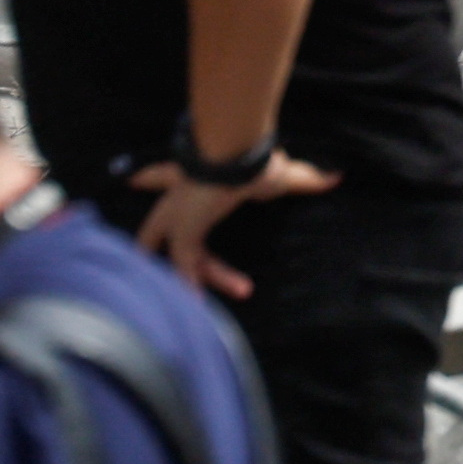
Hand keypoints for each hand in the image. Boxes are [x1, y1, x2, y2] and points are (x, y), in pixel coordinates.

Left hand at [129, 141, 337, 298]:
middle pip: (154, 223)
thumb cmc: (252, 161)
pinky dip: (189, 287)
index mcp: (193, 179)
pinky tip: (196, 306)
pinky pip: (181, 268)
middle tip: (127, 257)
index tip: (132, 180)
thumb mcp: (280, 175)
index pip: (164, 177)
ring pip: (171, 254)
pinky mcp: (181, 237)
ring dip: (182, 276)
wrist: (232, 157)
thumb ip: (305, 180)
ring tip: (190, 304)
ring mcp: (176, 219)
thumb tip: (335, 177)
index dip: (150, 179)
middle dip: (145, 238)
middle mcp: (177, 199)